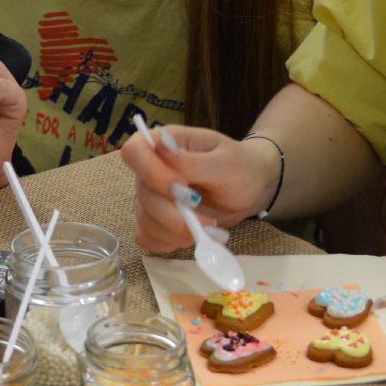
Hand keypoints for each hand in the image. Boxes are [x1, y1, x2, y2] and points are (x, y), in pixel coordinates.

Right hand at [118, 126, 279, 252]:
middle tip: (207, 220)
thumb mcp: (224, 162)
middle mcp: (151, 169)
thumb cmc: (240, 167)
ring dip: (176, 231)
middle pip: (142, 194)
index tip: (183, 188)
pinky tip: (192, 235)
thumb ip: (192, 161)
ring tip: (208, 229)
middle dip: (174, 214)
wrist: (251, 188)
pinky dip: (169, 242)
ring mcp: (151, 196)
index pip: (134, 152)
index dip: (152, 173)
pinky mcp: (155, 220)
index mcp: (164, 143)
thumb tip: (160, 147)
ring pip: (144, 220)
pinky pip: (146, 237)